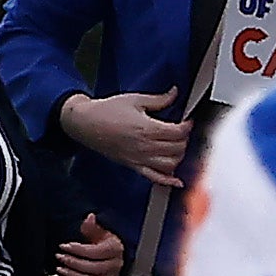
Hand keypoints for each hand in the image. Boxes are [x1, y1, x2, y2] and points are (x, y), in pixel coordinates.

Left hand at [48, 221, 128, 275]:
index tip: (64, 246)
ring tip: (62, 269)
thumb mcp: (98, 230)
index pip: (96, 252)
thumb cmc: (104, 242)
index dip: (78, 250)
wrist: (111, 255)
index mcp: (115, 249)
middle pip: (93, 268)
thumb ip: (92, 226)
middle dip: (73, 262)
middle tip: (60, 257)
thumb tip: (90, 218)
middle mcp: (115, 265)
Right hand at [69, 93, 191, 183]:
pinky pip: (154, 178)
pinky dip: (168, 181)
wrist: (87, 124)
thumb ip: (159, 100)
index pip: (178, 132)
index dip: (188, 126)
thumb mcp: (136, 100)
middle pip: (177, 148)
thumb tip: (174, 93)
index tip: (188, 121)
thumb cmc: (107, 111)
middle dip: (184, 139)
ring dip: (179, 157)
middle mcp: (145, 146)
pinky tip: (176, 181)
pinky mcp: (133, 166)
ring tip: (177, 147)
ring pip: (170, 164)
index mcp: (147, 128)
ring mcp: (140, 159)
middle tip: (183, 132)